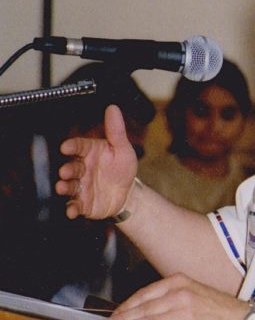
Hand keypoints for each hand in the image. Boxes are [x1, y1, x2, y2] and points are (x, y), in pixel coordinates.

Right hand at [56, 104, 137, 218]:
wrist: (127, 195)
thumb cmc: (122, 169)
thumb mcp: (123, 149)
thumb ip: (116, 130)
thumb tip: (113, 108)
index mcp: (89, 152)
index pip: (78, 146)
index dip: (71, 146)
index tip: (66, 147)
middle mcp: (82, 168)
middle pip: (71, 167)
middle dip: (67, 169)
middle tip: (65, 172)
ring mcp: (81, 186)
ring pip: (69, 186)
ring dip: (64, 187)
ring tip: (63, 187)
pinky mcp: (82, 202)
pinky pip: (74, 205)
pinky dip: (71, 208)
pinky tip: (71, 210)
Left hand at [100, 272, 241, 319]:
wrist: (238, 318)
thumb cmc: (212, 306)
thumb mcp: (189, 290)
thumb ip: (166, 296)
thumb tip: (140, 309)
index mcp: (177, 283)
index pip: (144, 294)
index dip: (126, 306)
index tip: (113, 315)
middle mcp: (179, 296)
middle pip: (144, 308)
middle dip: (122, 318)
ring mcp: (185, 315)